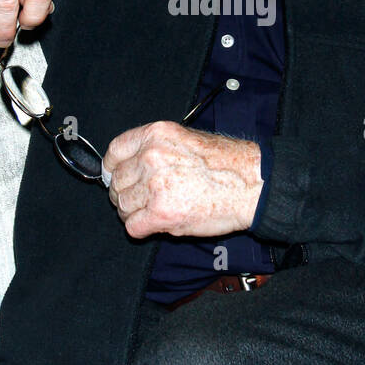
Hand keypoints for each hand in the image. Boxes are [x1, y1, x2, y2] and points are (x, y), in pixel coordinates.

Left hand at [104, 121, 262, 239]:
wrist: (251, 184)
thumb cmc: (225, 164)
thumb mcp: (185, 140)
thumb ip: (155, 149)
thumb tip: (129, 166)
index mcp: (155, 135)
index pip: (115, 151)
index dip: (113, 168)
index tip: (117, 177)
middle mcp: (151, 157)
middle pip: (117, 182)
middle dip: (126, 194)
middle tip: (144, 200)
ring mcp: (154, 185)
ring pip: (123, 206)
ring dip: (135, 213)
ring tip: (156, 211)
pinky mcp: (161, 213)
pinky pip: (133, 226)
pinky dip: (142, 228)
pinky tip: (159, 223)